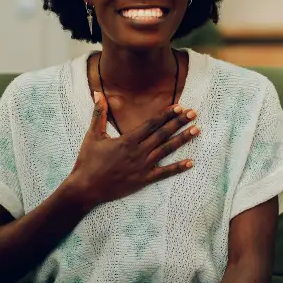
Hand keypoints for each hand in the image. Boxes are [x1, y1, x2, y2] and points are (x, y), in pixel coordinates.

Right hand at [69, 92, 198, 205]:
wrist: (85, 188)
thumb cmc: (88, 161)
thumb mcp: (92, 135)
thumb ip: (98, 114)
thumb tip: (98, 94)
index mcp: (127, 140)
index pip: (151, 124)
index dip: (166, 115)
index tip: (179, 107)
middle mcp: (138, 152)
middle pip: (163, 134)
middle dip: (179, 122)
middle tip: (193, 113)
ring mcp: (142, 167)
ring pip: (166, 150)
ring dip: (182, 140)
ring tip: (196, 131)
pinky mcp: (143, 180)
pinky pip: (164, 173)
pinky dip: (178, 168)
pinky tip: (191, 162)